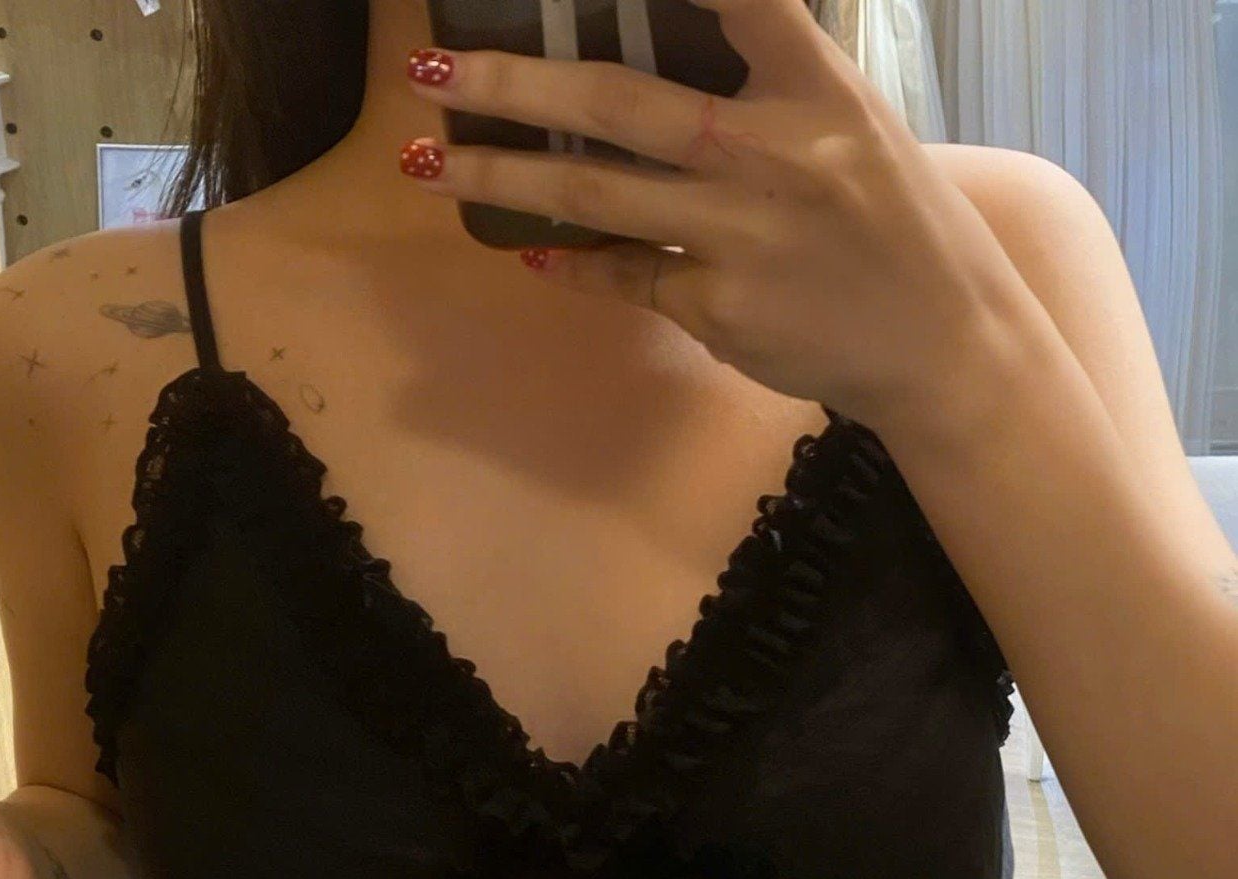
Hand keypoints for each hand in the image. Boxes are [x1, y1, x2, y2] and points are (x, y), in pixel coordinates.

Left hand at [401, 0, 1027, 426]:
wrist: (942, 340)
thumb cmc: (889, 221)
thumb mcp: (849, 121)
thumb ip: (767, 75)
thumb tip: (663, 45)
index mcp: (817, 85)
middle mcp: (773, 151)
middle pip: (619, 100)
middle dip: (513, 80)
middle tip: (434, 66)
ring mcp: (741, 235)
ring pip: (594, 196)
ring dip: (500, 176)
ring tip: (430, 162)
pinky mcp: (719, 308)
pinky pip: (624, 275)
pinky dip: (571, 262)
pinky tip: (522, 246)